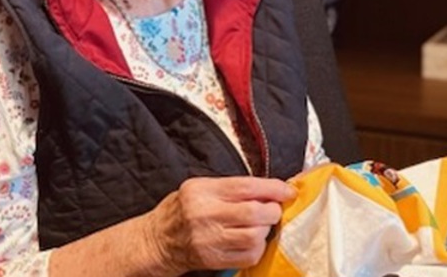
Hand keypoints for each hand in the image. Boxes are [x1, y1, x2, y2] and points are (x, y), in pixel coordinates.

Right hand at [144, 176, 296, 272]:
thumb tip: (271, 190)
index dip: (273, 188)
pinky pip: (249, 256)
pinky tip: (249, 242)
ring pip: (255, 236)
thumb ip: (231, 188)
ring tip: (259, 226)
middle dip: (273, 211)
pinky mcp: (213, 259)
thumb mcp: (200, 188)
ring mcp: (208, 240)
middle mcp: (204, 214)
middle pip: (254, 213)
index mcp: (202, 191)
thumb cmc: (182, 211)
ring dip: (265, 230)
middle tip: (272, 211)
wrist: (157, 241)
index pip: (246, 187)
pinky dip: (257, 248)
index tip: (289, 191)